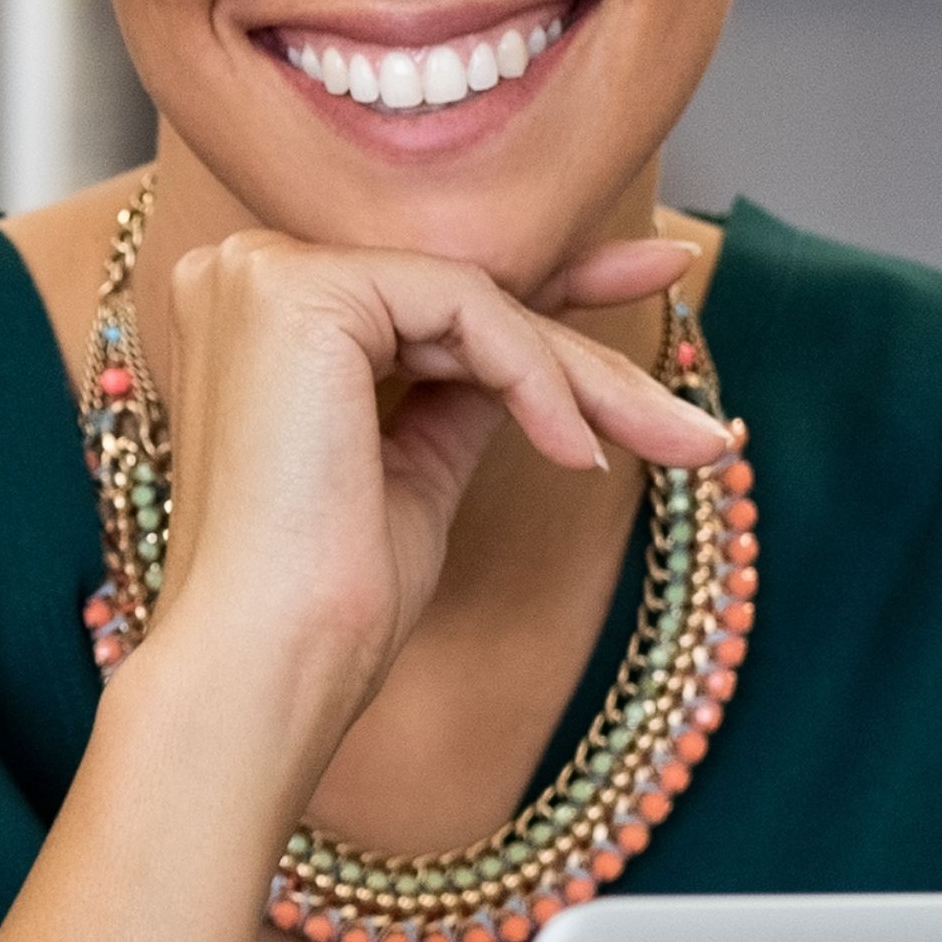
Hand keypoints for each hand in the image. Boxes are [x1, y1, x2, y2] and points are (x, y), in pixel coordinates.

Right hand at [137, 226, 733, 756]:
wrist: (265, 668)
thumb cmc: (323, 602)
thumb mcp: (414, 470)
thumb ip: (465, 393)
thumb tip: (551, 358)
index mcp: (256, 316)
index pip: (430, 292)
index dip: (553, 292)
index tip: (657, 279)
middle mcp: (243, 274)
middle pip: (460, 299)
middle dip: (592, 350)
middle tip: (699, 402)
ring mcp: (263, 275)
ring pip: (474, 301)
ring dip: (583, 378)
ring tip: (674, 445)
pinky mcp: (297, 292)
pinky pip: (464, 310)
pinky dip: (536, 379)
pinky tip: (577, 453)